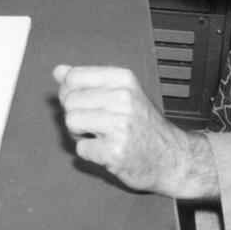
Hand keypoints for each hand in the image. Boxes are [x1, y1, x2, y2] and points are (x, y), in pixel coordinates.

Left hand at [53, 64, 218, 200]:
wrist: (172, 158)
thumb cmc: (143, 125)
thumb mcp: (122, 93)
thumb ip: (88, 81)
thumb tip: (58, 71)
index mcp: (123, 79)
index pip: (73, 77)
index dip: (70, 92)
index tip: (85, 103)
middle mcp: (124, 98)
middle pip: (69, 101)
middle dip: (76, 115)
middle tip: (98, 124)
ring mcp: (120, 125)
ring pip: (72, 122)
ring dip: (81, 134)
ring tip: (102, 136)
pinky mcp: (116, 151)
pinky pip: (81, 148)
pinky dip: (91, 153)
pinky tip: (109, 151)